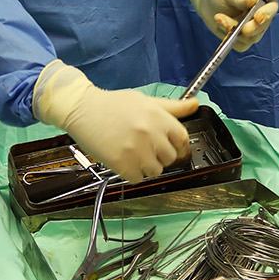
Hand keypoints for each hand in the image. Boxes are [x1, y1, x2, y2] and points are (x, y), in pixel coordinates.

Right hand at [34, 62, 202, 181]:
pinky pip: (137, 178)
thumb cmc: (114, 104)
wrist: (82, 109)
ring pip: (155, 171)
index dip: (178, 146)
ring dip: (147, 167)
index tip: (171, 147)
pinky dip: (132, 174)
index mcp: (159, 117)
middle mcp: (151, 134)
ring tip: (134, 155)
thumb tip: (195, 104)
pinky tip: (124, 161)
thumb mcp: (145, 100)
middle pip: (170, 158)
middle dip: (161, 155)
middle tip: (146, 148)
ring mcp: (136, 151)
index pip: (182, 139)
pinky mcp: (122, 164)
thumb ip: (172, 107)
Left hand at [188, 0, 278, 51]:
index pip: (271, 10)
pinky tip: (220, 25)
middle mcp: (263, 18)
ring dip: (231, 30)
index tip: (257, 17)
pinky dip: (228, 38)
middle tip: (228, 21)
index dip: (266, 15)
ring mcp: (254, 31)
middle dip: (245, 28)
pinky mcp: (244, 40)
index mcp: (265, 1)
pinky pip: (239, 45)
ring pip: (248, 39)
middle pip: (260, 28)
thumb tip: (254, 1)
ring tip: (218, 17)